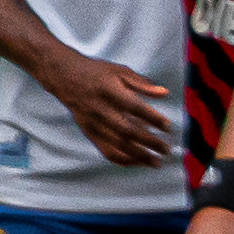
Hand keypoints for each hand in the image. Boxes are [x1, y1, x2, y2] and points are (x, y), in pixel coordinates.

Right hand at [46, 50, 174, 165]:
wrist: (65, 77)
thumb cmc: (96, 73)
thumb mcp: (119, 71)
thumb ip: (142, 84)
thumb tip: (165, 93)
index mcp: (109, 91)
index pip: (134, 107)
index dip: (152, 118)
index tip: (168, 126)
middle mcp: (100, 109)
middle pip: (127, 131)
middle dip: (149, 142)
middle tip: (166, 149)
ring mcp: (94, 124)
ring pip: (117, 145)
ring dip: (139, 156)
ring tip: (157, 162)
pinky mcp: (90, 133)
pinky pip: (107, 151)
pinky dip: (125, 160)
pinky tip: (140, 162)